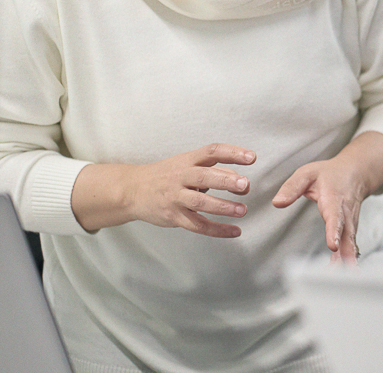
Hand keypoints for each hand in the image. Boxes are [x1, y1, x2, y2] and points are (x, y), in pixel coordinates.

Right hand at [72, 143, 254, 234]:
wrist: (131, 190)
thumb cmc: (167, 175)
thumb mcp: (186, 164)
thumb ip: (213, 169)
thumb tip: (241, 181)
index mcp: (187, 160)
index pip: (212, 151)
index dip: (232, 153)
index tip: (251, 157)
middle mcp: (181, 177)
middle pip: (204, 177)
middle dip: (226, 181)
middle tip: (245, 185)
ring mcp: (176, 198)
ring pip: (200, 203)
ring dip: (223, 207)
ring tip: (242, 210)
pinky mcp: (173, 217)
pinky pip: (197, 225)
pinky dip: (217, 230)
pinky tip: (235, 231)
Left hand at [272, 131, 382, 263]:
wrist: (356, 173)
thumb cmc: (331, 174)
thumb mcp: (308, 173)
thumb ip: (292, 187)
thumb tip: (277, 202)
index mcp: (334, 199)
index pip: (335, 217)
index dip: (335, 232)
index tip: (333, 246)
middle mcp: (346, 213)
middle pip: (347, 236)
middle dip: (345, 254)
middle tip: (341, 271)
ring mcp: (351, 223)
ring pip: (350, 243)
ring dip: (347, 260)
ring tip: (339, 277)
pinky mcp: (351, 230)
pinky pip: (350, 246)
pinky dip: (347, 259)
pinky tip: (341, 272)